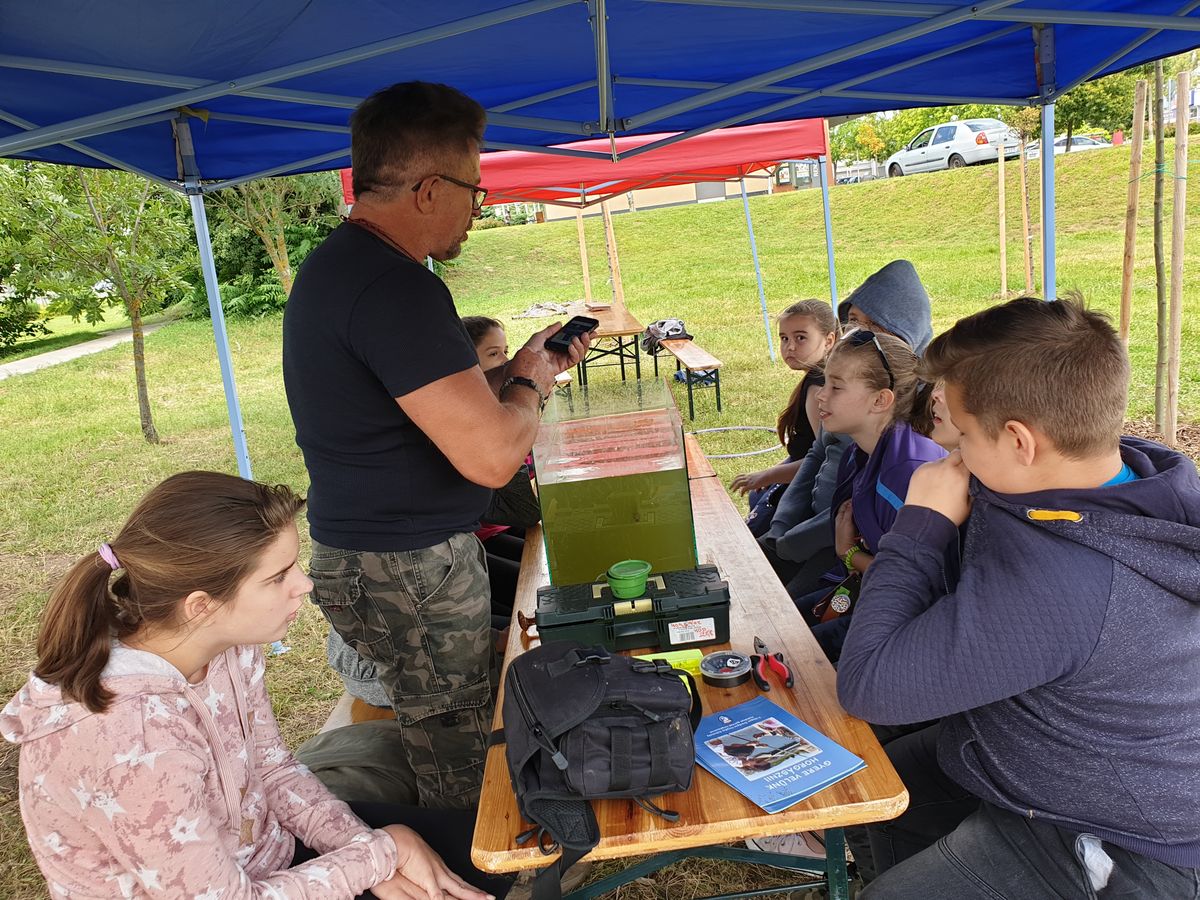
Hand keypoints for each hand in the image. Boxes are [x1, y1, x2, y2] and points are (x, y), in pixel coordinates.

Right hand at [374, 825, 490, 899]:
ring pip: (459, 888)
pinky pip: (439, 894)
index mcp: (440, 869)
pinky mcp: (429, 878)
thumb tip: (433, 886)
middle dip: (477, 893)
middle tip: (490, 898)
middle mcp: (442, 871)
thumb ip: (427, 877)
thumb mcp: (420, 866)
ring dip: (471, 895)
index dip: (471, 889)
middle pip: (463, 885)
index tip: (481, 894)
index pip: (460, 882)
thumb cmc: (405, 852)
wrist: (397, 841)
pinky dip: (444, 899)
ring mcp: (437, 875)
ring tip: (484, 899)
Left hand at [505, 323, 590, 395]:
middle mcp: (560, 353)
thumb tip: (560, 324)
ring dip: (582, 345)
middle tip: (589, 333)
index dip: (580, 334)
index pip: (570, 339)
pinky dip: (576, 352)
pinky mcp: (563, 367)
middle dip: (586, 340)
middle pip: (578, 346)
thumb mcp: (538, 337)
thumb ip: (550, 330)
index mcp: (555, 346)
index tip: (588, 329)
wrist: (525, 367)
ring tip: (578, 337)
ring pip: (580, 353)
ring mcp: (562, 360)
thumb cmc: (528, 354)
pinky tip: (571, 346)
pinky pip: (575, 359)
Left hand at [730, 469, 771, 495]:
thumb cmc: (767, 477)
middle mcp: (748, 477)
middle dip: (733, 483)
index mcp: (749, 475)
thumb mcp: (760, 481)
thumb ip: (757, 486)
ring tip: (732, 491)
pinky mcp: (751, 485)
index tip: (733, 482)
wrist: (769, 475)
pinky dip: (741, 492)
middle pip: (737, 479)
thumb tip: (756, 492)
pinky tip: (741, 495)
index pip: (740, 475)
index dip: (736, 479)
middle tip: (730, 488)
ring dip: (734, 487)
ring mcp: (749, 481)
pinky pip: (744, 489)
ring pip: (738, 483)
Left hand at [834, 500, 858, 556]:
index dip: (850, 500)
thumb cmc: (844, 537)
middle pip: (849, 509)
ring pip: (853, 515)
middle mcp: (842, 520)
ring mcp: (847, 525)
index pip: (844, 504)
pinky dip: (859, 518)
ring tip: (863, 508)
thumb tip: (851, 502)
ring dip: (857, 512)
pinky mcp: (852, 530)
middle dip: (854, 505)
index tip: (857, 497)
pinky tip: (863, 518)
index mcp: (839, 517)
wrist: (847, 551)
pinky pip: (856, 521)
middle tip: (861, 502)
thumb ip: (849, 511)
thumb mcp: (846, 521)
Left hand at [905, 450, 972, 525]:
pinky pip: (930, 465)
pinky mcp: (919, 471)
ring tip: (943, 480)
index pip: (970, 459)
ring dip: (945, 465)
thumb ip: (972, 487)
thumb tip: (973, 479)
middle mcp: (946, 468)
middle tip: (958, 471)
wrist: (925, 521)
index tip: (971, 469)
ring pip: (943, 459)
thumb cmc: (948, 516)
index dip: (972, 463)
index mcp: (961, 476)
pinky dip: (933, 470)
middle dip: (960, 460)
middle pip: (957, 453)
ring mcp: (931, 468)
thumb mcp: (969, 504)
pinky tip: (933, 482)